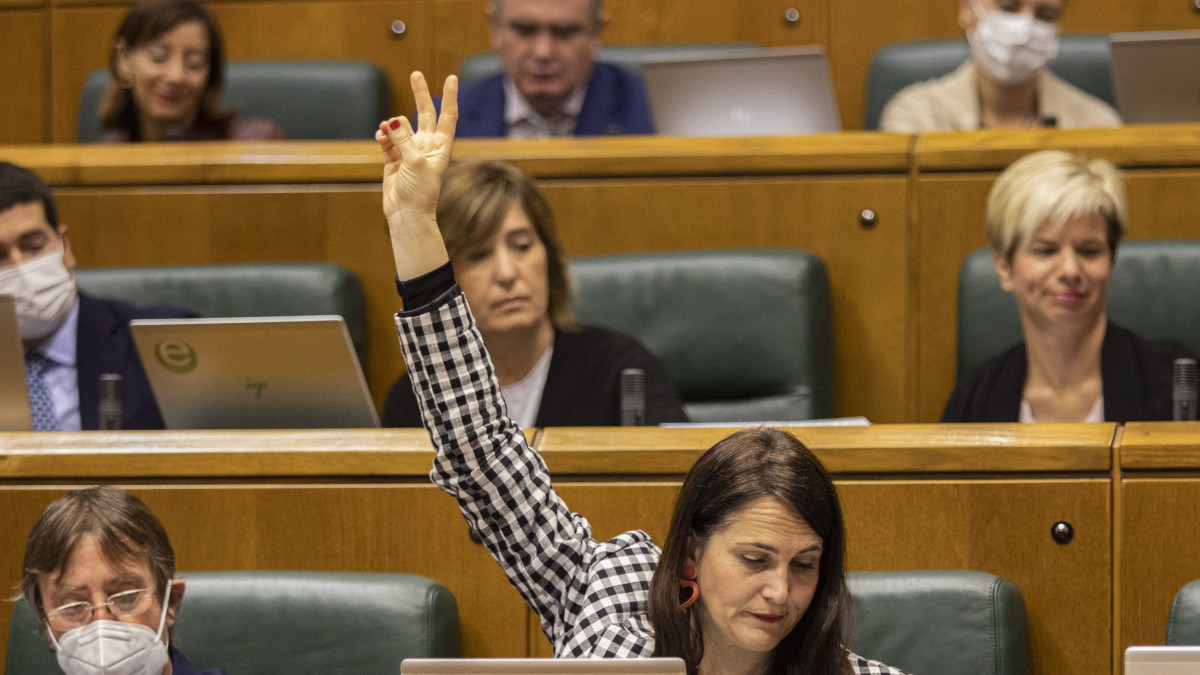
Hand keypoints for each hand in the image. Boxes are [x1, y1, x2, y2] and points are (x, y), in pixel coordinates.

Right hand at [376, 71, 458, 279]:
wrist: (406, 214)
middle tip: (416, 74)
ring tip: (385, 130)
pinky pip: (387, 140)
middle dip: (420, 94)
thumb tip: (392, 121)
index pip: (447, 116)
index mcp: (440, 146)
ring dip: (392, 125)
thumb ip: (404, 139)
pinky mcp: (393, 159)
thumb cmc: (420, 192)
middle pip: (424, 113)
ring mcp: (410, 151)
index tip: (452, 78)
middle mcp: (426, 146)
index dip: (449, 97)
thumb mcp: (415, 162)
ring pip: (400, 127)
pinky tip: (380, 138)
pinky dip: (382, 137)